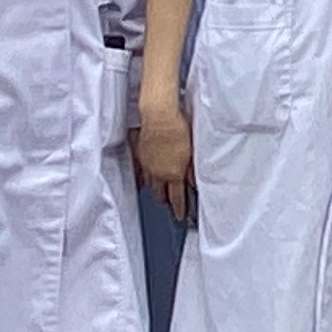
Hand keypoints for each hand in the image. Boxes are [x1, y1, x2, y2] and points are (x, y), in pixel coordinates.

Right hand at [134, 108, 195, 225]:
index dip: (179, 209)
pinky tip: (144, 176)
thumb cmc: (178, 128)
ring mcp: (146, 164)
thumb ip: (191, 169)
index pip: (177, 197)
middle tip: (169, 203)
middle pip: (160, 193)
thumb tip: (193, 182)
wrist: (159, 115)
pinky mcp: (139, 154)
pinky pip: (140, 171)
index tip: (180, 216)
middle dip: (165, 200)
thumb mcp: (191, 151)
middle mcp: (158, 172)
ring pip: (149, 184)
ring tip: (158, 192)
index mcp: (173, 173)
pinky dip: (143, 176)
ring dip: (154, 189)